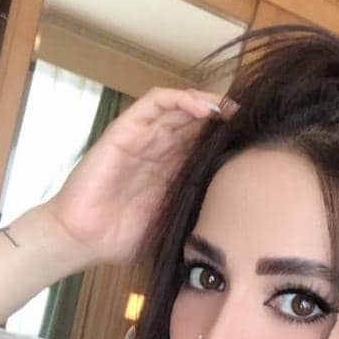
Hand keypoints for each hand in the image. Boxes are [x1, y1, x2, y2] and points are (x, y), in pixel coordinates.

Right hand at [43, 86, 237, 267]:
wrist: (85, 240)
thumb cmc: (124, 239)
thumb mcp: (173, 226)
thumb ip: (196, 217)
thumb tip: (235, 226)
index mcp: (172, 171)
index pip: (204, 144)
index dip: (227, 139)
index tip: (253, 143)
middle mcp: (159, 150)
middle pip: (196, 121)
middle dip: (223, 117)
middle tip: (248, 119)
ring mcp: (143, 138)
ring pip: (179, 106)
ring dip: (206, 102)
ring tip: (229, 109)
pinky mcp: (125, 131)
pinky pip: (154, 104)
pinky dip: (179, 99)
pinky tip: (203, 108)